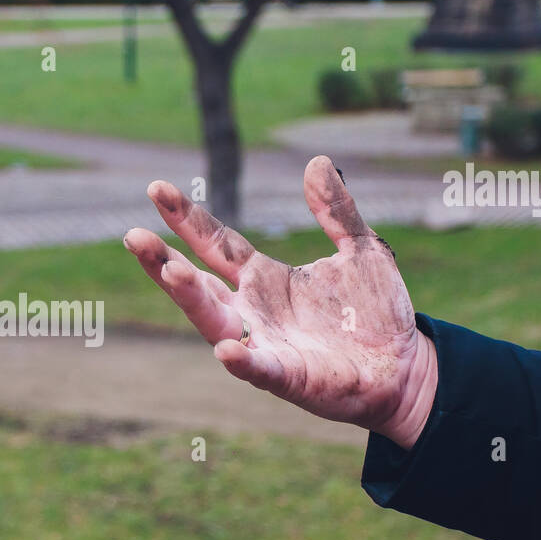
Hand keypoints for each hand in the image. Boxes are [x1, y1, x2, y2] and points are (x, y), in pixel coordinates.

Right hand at [123, 156, 437, 449]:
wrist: (406, 369)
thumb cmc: (376, 314)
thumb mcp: (361, 248)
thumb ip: (337, 210)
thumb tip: (316, 162)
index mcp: (264, 279)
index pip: (216, 243)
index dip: (187, 218)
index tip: (157, 190)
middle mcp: (253, 311)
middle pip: (198, 283)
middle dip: (164, 262)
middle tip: (134, 235)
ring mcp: (264, 344)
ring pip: (214, 321)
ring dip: (189, 298)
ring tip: (170, 271)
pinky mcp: (286, 376)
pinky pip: (257, 367)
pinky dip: (241, 359)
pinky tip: (226, 348)